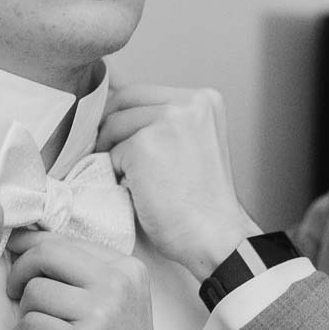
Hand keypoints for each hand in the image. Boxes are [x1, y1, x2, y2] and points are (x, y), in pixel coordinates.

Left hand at [5, 230, 186, 329]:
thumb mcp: (114, 303)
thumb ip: (82, 273)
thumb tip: (27, 241)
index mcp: (127, 269)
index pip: (64, 240)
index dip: (31, 247)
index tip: (17, 257)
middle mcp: (118, 284)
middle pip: (46, 254)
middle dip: (20, 272)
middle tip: (15, 292)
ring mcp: (101, 313)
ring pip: (34, 291)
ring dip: (25, 312)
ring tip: (38, 329)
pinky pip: (29, 323)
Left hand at [98, 84, 261, 278]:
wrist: (216, 236)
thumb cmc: (202, 202)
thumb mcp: (193, 143)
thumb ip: (164, 121)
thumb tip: (115, 108)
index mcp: (204, 100)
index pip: (143, 92)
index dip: (122, 115)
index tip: (117, 137)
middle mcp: (189, 102)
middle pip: (123, 101)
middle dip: (112, 130)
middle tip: (117, 160)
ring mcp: (167, 121)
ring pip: (114, 126)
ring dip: (116, 154)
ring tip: (139, 181)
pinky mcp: (144, 143)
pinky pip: (112, 153)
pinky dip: (119, 175)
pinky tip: (142, 192)